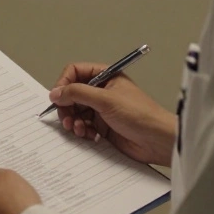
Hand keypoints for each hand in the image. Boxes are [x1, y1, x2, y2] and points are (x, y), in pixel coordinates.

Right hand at [50, 62, 175, 166]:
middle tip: (66, 118)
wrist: (157, 141)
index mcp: (106, 76)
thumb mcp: (106, 99)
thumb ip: (78, 93)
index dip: (64, 83)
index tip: (57, 98)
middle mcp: (102, 91)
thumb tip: (56, 93)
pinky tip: (88, 135)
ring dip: (73, 120)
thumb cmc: (140, 115)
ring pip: (76, 111)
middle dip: (67, 106)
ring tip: (77, 128)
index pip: (76, 72)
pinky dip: (81, 130)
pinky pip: (83, 125)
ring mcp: (102, 109)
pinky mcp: (103, 126)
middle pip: (72, 94)